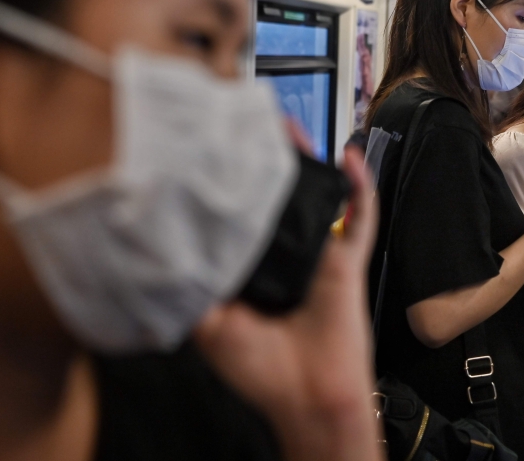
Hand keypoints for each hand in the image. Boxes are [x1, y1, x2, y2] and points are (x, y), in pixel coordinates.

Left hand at [194, 147, 381, 460]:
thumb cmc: (262, 371)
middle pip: (281, 196)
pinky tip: (350, 159)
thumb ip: (190, 286)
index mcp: (254, 267)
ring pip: (319, 197)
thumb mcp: (207, 326)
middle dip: (270, 159)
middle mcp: (285, 254)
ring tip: (293, 127)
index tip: (215, 151)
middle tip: (252, 126)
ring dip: (311, 159)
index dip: (233, 182)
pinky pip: (360, 218)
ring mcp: (319, 253)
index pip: (243, 213)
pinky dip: (360, 188)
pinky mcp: (347, 260)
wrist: (309, 398)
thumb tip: (163, 245)